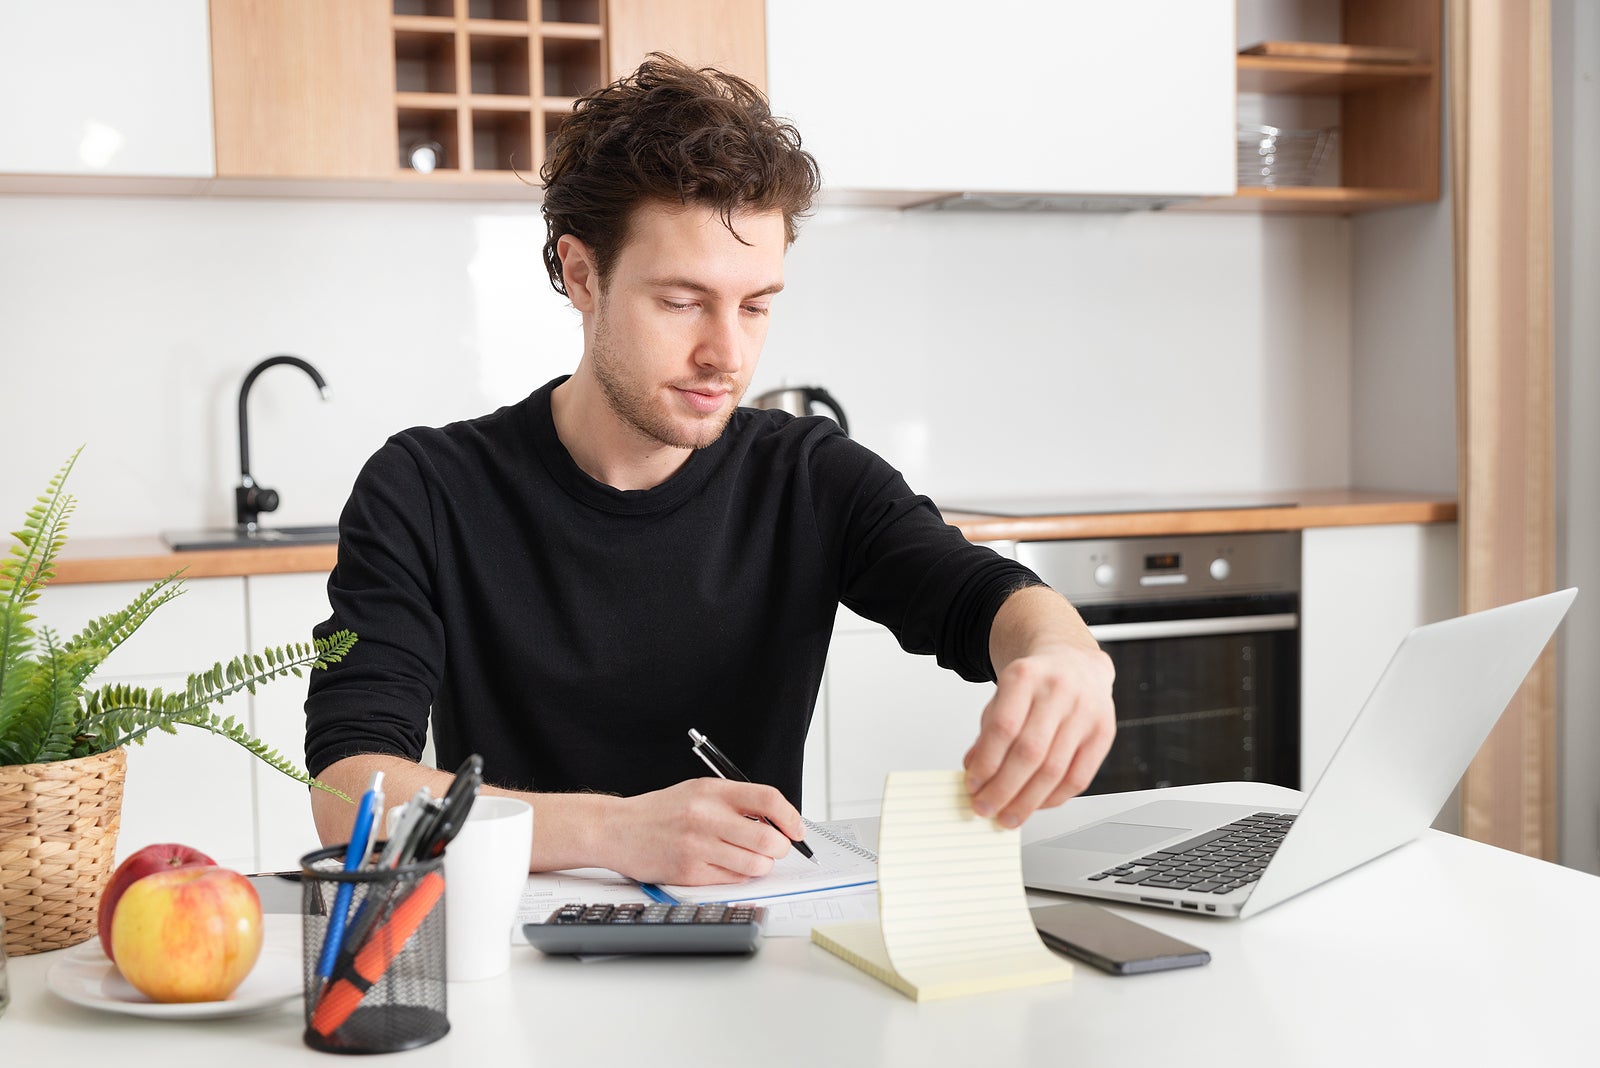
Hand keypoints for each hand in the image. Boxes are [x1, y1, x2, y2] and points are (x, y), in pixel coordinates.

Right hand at [602, 778, 804, 885]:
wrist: (617, 829)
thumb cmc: (662, 812)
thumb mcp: (699, 792)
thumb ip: (736, 802)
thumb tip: (778, 823)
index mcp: (712, 791)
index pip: (768, 799)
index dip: (791, 817)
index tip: (797, 830)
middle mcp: (706, 816)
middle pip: (769, 839)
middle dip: (780, 848)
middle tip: (775, 849)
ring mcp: (697, 846)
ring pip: (755, 864)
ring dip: (761, 865)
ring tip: (749, 859)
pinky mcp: (689, 872)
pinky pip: (733, 879)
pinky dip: (738, 875)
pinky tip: (724, 865)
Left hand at [963, 639, 1115, 828]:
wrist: (1075, 663)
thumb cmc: (1035, 684)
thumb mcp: (1003, 696)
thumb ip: (987, 733)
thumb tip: (975, 773)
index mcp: (1025, 676)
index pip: (1003, 728)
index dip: (986, 763)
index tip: (972, 786)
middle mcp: (1058, 691)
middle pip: (1030, 753)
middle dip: (1003, 789)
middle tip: (986, 808)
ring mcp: (1085, 712)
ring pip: (1055, 770)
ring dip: (1027, 801)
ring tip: (1008, 816)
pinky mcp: (1104, 732)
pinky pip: (1079, 778)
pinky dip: (1054, 798)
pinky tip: (1036, 805)